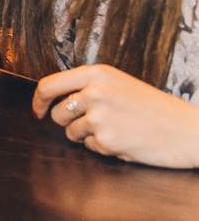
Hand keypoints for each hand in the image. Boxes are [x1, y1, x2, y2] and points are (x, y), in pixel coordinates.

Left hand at [33, 64, 198, 168]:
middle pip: (57, 113)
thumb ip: (89, 87)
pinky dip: (102, 147)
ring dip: (87, 135)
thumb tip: (52, 99)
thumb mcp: (120, 84)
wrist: (188, 130)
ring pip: (71, 132)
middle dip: (69, 122)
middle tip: (95, 123)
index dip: (38, 101)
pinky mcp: (106, 139)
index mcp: (97, 73)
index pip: (48, 84)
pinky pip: (89, 147)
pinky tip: (124, 140)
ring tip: (116, 129)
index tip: (37, 111)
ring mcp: (100, 116)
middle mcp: (95, 92)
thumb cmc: (154, 108)